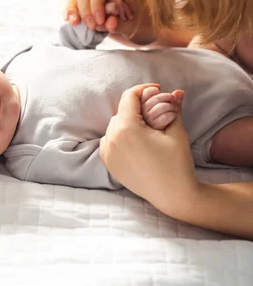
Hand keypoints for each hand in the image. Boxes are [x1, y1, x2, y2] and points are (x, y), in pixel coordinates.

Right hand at [64, 0, 141, 33]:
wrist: (143, 28)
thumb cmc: (141, 23)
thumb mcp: (136, 25)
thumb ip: (122, 24)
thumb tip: (108, 23)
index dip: (97, 5)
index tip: (100, 21)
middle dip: (86, 10)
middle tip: (92, 26)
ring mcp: (95, 1)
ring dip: (74, 10)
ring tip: (75, 23)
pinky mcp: (89, 10)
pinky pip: (76, 6)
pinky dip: (71, 12)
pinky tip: (68, 19)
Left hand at [99, 84, 198, 215]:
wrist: (174, 196)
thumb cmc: (177, 163)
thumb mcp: (177, 132)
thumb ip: (173, 107)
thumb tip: (177, 91)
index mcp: (127, 129)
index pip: (129, 97)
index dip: (144, 89)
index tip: (158, 90)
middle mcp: (112, 139)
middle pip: (122, 110)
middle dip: (138, 107)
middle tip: (156, 110)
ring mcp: (107, 153)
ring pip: (115, 124)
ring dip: (128, 121)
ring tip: (147, 127)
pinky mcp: (108, 163)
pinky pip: (109, 140)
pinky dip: (119, 136)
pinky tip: (136, 140)